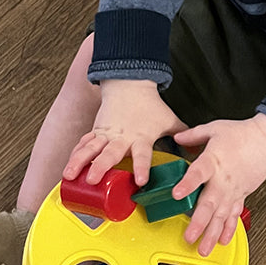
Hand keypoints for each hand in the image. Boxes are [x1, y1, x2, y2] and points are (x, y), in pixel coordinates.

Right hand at [63, 79, 186, 187]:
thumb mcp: (169, 120)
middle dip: (101, 166)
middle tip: (94, 179)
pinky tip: (68, 166)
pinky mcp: (96, 130)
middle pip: (110, 153)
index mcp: (141, 137)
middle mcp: (122, 137)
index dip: (142, 167)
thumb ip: (183, 135)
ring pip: (91, 149)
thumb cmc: (150, 106)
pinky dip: (75, 154)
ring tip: (70, 175)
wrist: (130, 84)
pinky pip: (84, 143)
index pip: (142, 154)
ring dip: (80, 162)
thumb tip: (198, 149)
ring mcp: (107, 134)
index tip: (141, 181)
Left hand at [172, 114, 265, 255]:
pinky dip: (228, 229)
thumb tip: (177, 138)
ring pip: (221, 216)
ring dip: (212, 234)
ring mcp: (232, 191)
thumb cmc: (243, 135)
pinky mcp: (240, 196)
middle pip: (209, 204)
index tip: (177, 194)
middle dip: (199, 223)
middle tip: (189, 237)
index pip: (198, 173)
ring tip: (203, 249)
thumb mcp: (214, 129)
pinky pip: (233, 216)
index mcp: (213, 161)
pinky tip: (222, 241)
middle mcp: (222, 180)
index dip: (187, 184)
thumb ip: (193, 135)